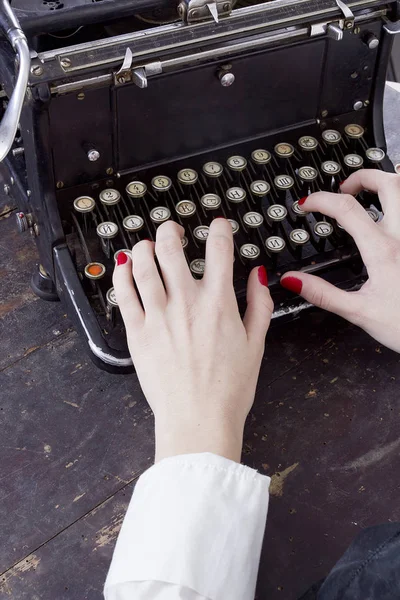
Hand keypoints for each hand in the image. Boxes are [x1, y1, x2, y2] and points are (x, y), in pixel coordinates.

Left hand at [113, 219, 272, 461]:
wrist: (198, 420)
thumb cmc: (228, 389)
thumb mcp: (256, 344)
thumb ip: (259, 305)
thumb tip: (259, 276)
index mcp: (218, 302)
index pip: (219, 249)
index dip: (219, 229)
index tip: (217, 226)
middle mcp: (186, 302)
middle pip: (172, 249)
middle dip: (171, 231)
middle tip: (172, 230)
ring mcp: (159, 316)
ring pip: (143, 265)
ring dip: (144, 247)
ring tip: (146, 245)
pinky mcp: (137, 332)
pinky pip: (124, 293)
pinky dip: (122, 274)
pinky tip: (125, 266)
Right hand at [281, 169, 399, 352]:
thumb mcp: (358, 312)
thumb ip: (323, 293)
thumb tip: (293, 280)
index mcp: (382, 250)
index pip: (346, 208)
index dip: (320, 200)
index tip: (306, 204)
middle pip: (387, 184)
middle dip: (361, 177)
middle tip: (344, 188)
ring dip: (388, 181)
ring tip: (371, 188)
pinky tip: (396, 204)